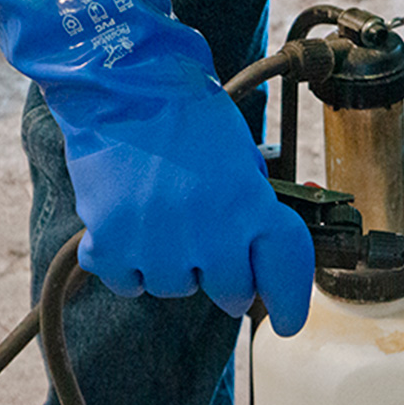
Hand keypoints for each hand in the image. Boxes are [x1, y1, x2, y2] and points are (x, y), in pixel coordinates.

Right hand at [69, 86, 313, 332]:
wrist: (125, 83)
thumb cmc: (188, 116)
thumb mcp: (243, 158)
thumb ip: (255, 208)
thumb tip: (262, 256)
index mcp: (250, 204)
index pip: (284, 271)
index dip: (291, 302)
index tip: (289, 321)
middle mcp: (210, 232)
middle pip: (231, 294)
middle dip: (227, 279)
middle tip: (209, 246)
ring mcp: (159, 242)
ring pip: (176, 290)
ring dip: (175, 267)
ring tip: (163, 220)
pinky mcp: (112, 244)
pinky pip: (128, 284)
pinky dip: (129, 265)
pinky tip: (132, 230)